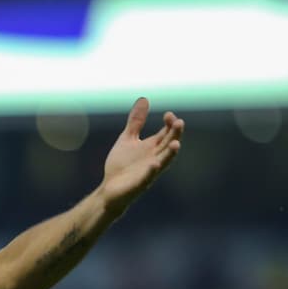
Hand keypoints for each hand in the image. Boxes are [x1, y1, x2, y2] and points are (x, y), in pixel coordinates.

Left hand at [99, 97, 183, 211]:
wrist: (109, 190)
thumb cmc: (121, 165)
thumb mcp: (128, 139)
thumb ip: (136, 121)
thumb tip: (144, 98)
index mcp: (152, 147)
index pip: (166, 133)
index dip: (170, 124)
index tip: (169, 114)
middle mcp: (154, 158)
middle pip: (167, 145)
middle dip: (174, 134)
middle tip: (179, 123)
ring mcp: (148, 172)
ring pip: (163, 162)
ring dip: (170, 154)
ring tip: (176, 144)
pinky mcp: (139, 184)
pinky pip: (147, 178)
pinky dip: (150, 172)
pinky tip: (153, 164)